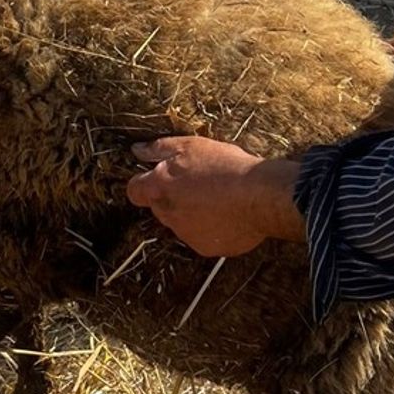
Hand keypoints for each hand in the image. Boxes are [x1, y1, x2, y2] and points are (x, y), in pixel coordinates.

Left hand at [126, 136, 303, 256]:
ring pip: (181, 223)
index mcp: (160, 188)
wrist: (259, 197)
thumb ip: (159, 149)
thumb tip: (137, 150)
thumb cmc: (226, 167)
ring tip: (219, 199)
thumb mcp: (190, 145)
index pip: (135, 192)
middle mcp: (168, 214)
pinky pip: (202, 238)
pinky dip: (211, 229)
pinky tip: (229, 215)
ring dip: (192, 214)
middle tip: (198, 184)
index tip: (158, 179)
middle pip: (160, 207)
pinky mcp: (206, 248)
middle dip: (173, 198)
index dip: (144, 185)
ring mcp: (186, 234)